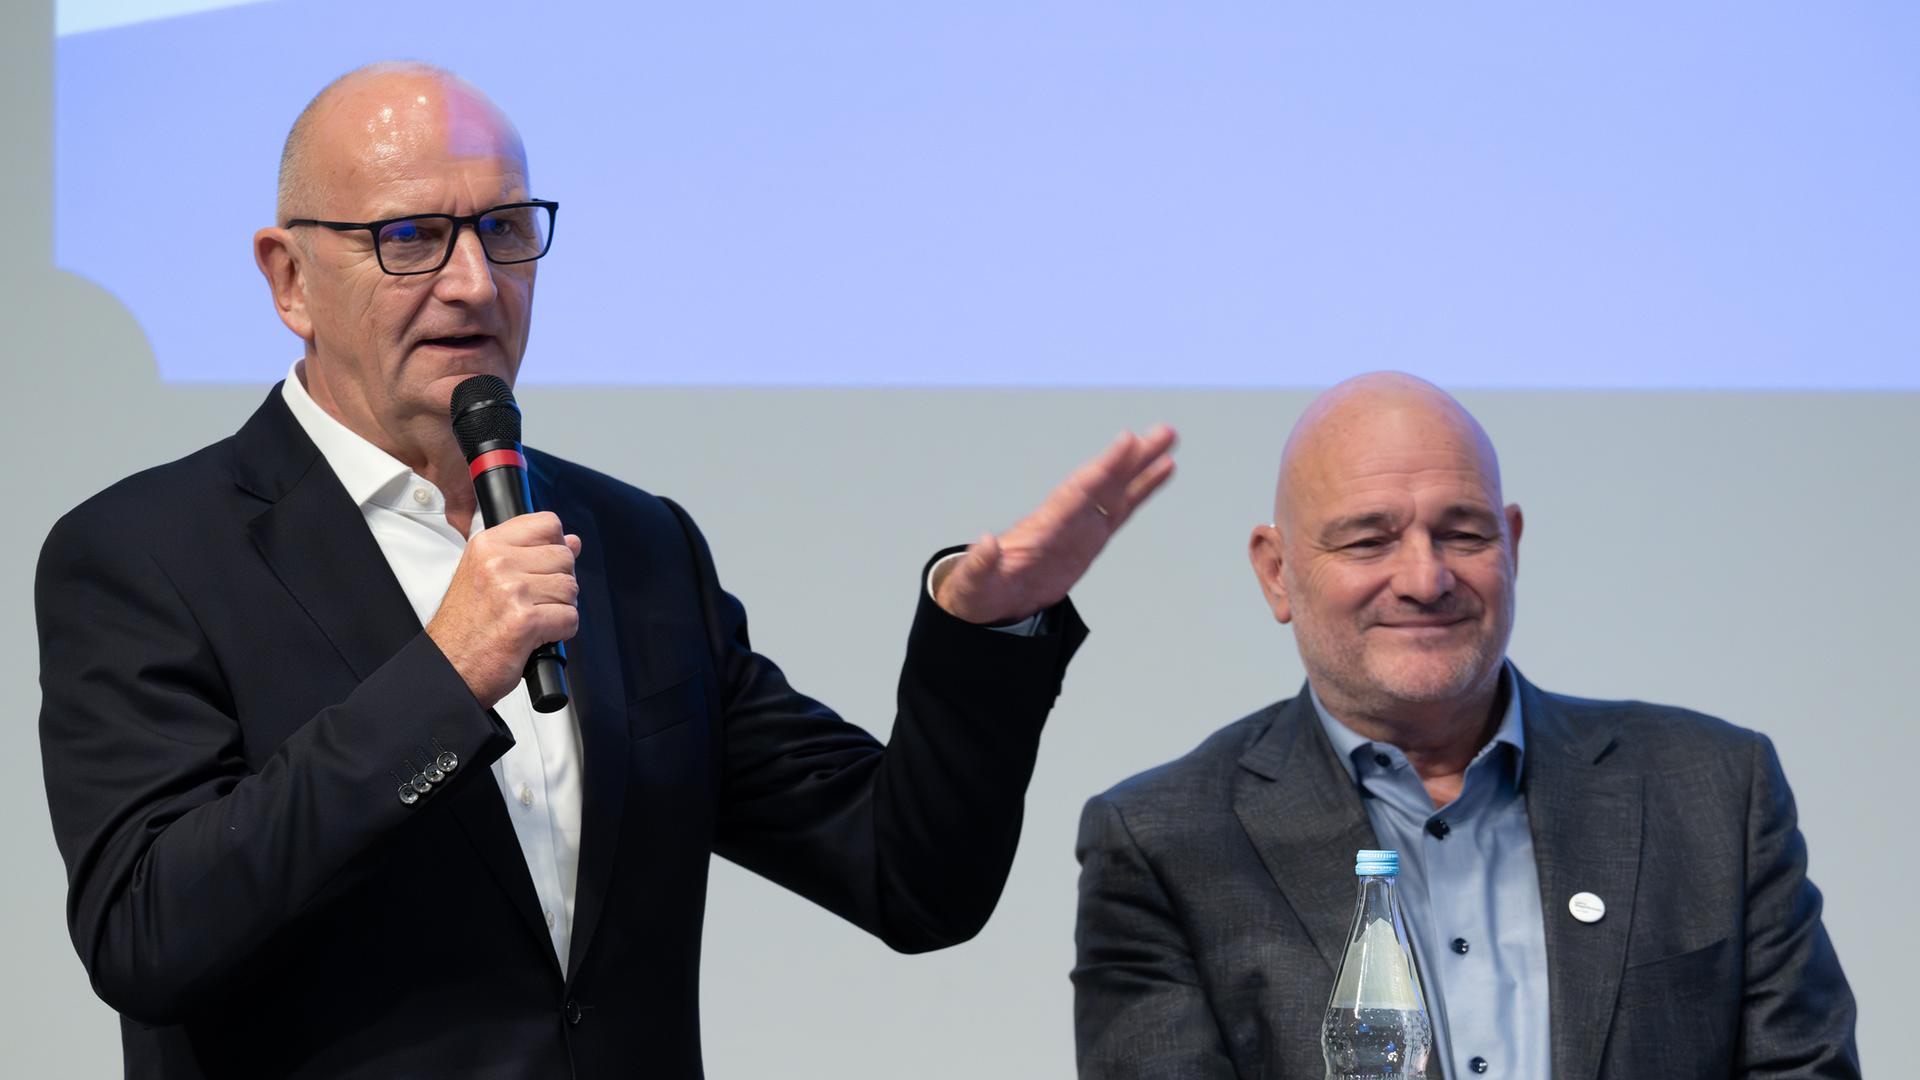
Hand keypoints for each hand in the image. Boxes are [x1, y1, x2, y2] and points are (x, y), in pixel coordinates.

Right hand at [425, 512, 582, 707]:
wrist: (448, 667)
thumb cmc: (465, 627)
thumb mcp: (488, 576)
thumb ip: (530, 553)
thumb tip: (572, 541)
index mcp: (487, 546)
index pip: (547, 524)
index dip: (554, 546)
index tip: (542, 566)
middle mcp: (497, 563)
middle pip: (564, 557)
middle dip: (557, 583)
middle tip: (532, 602)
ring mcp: (512, 590)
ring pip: (570, 588)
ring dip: (559, 609)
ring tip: (531, 619)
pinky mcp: (525, 620)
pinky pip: (570, 618)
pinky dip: (561, 632)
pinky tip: (537, 635)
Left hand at [935, 424, 1176, 624]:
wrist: (986, 600)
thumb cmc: (977, 591)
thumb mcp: (973, 583)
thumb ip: (979, 565)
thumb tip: (984, 543)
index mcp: (1042, 529)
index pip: (1078, 492)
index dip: (1104, 468)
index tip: (1127, 441)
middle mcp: (1063, 519)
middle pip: (1103, 482)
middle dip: (1132, 458)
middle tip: (1162, 432)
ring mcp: (1077, 527)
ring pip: (1116, 490)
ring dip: (1142, 465)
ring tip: (1168, 439)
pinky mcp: (1088, 539)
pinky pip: (1120, 511)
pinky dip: (1140, 490)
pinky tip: (1161, 470)